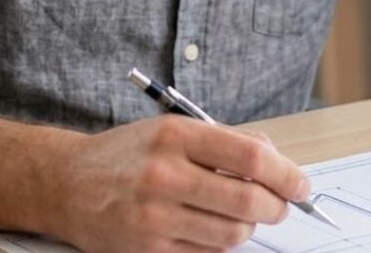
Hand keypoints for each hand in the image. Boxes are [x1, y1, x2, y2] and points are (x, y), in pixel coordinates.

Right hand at [54, 115, 309, 252]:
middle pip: (247, 201)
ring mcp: (155, 217)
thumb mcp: (172, 129)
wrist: (69, 183)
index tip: (300, 183)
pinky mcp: (148, 251)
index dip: (285, 173)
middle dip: (277, 207)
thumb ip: (223, 141)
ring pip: (231, 235)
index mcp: (176, 135)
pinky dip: (220, 245)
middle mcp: (165, 174)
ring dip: (249, 228)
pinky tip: (211, 228)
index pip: (249, 157)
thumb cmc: (129, 153)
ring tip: (243, 215)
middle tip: (282, 205)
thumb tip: (274, 157)